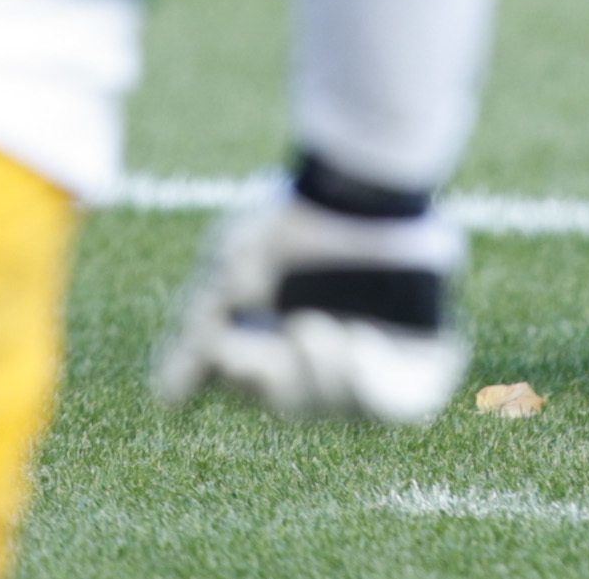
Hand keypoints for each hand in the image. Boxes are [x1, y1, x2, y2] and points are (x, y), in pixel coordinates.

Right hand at [150, 174, 469, 428]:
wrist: (368, 179)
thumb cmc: (296, 216)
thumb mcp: (228, 271)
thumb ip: (196, 337)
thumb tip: (165, 401)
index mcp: (277, 339)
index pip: (251, 387)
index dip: (240, 378)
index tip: (229, 345)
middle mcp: (324, 356)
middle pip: (291, 403)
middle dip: (281, 378)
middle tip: (284, 337)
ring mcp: (376, 361)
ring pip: (342, 409)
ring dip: (324, 379)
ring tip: (323, 330)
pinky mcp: (423, 364)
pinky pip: (400, 407)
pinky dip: (375, 389)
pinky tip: (361, 345)